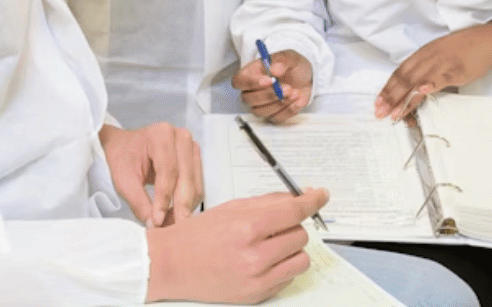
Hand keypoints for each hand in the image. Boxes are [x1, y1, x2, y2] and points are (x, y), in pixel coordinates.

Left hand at [99, 123, 201, 226]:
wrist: (124, 145)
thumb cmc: (122, 158)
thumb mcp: (123, 180)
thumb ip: (139, 202)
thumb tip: (155, 225)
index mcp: (161, 135)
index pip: (168, 172)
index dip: (164, 199)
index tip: (158, 221)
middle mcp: (182, 138)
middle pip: (186, 178)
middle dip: (179, 207)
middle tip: (170, 229)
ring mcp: (192, 147)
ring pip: (195, 184)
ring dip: (185, 207)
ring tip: (170, 223)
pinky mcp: (195, 159)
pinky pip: (197, 185)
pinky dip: (188, 202)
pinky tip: (175, 213)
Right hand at [144, 189, 328, 302]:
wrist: (169, 265)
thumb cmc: (197, 235)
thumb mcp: (231, 208)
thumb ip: (267, 202)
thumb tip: (298, 197)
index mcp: (247, 226)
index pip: (294, 211)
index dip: (313, 201)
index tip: (322, 195)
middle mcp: (254, 254)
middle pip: (300, 235)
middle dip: (292, 227)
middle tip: (274, 226)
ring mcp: (256, 279)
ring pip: (301, 259)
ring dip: (291, 249)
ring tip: (271, 245)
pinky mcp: (255, 296)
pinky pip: (288, 278)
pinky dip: (282, 267)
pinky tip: (263, 261)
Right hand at [231, 49, 313, 122]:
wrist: (304, 76)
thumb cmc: (290, 65)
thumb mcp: (289, 57)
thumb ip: (282, 61)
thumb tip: (274, 69)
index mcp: (250, 73)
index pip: (239, 81)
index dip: (251, 83)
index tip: (269, 80)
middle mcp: (252, 91)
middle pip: (249, 99)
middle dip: (269, 95)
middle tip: (287, 88)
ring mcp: (261, 105)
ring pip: (261, 111)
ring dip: (280, 103)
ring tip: (294, 92)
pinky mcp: (273, 114)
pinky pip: (276, 118)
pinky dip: (289, 110)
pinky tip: (298, 100)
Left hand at [375, 22, 491, 120]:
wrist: (488, 39)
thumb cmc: (465, 48)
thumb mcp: (440, 55)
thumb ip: (428, 70)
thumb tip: (417, 89)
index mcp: (423, 53)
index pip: (400, 72)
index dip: (388, 88)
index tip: (378, 102)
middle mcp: (429, 57)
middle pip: (405, 78)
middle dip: (391, 97)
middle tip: (380, 113)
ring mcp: (442, 63)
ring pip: (419, 81)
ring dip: (405, 98)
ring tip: (395, 113)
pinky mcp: (457, 69)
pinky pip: (441, 78)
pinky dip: (431, 84)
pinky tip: (423, 91)